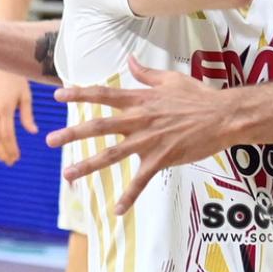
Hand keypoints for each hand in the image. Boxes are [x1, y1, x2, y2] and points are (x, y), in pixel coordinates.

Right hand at [0, 68, 37, 165]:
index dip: (11, 148)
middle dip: (2, 151)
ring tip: (2, 157)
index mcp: (5, 107)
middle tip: (10, 162)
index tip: (16, 157)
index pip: (7, 134)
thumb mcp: (26, 96)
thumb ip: (27, 116)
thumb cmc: (16, 81)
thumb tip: (33, 132)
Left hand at [46, 56, 229, 214]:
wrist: (222, 117)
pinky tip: (116, 211)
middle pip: (98, 126)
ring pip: (111, 155)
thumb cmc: (199, 96)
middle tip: (49, 140)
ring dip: (88, 166)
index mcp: (140, 99)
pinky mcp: (161, 159)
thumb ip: (146, 74)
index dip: (79, 94)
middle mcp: (139, 120)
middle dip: (71, 133)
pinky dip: (128, 197)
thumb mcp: (171, 79)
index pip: (103, 95)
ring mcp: (149, 141)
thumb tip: (130, 60)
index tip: (57, 95)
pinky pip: (141, 181)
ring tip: (68, 175)